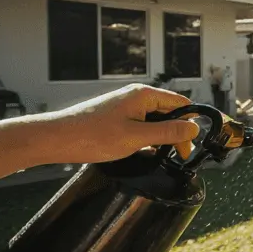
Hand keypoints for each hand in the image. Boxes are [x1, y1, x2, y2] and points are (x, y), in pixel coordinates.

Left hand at [47, 84, 200, 164]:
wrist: (55, 139)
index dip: (192, 122)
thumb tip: (194, 129)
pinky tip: (146, 152)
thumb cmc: (93, 136)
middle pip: (169, 112)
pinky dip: (148, 138)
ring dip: (162, 136)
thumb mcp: (137, 137)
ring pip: (155, 120)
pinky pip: (141, 125)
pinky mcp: (116, 117)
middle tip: (181, 156)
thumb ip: (168, 132)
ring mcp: (125, 106)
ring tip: (165, 155)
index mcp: (144, 95)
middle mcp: (136, 97)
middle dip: (178, 132)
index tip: (197, 142)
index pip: (181, 103)